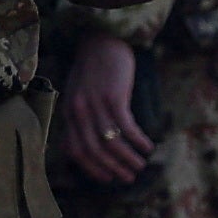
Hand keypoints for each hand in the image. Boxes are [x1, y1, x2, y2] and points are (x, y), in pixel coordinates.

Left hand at [58, 34, 154, 185]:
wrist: (101, 39)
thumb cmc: (93, 68)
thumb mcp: (79, 94)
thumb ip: (80, 117)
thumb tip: (92, 143)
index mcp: (69, 113)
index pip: (75, 150)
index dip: (91, 168)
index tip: (108, 178)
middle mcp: (78, 111)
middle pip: (93, 151)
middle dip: (113, 168)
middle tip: (130, 178)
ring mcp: (95, 104)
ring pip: (110, 142)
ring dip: (127, 158)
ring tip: (141, 165)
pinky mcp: (113, 96)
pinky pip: (126, 126)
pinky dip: (137, 140)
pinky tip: (148, 146)